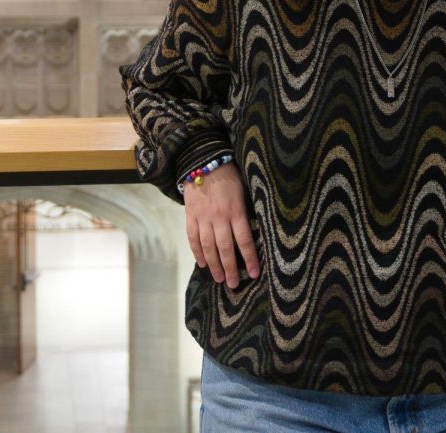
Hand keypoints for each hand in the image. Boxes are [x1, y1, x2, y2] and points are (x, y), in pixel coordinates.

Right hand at [183, 162, 259, 288]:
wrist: (204, 160)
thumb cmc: (230, 174)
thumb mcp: (244, 190)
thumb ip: (246, 210)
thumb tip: (255, 230)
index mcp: (236, 211)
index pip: (244, 240)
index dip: (250, 259)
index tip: (255, 273)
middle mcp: (219, 217)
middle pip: (225, 248)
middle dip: (230, 268)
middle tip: (233, 284)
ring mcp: (203, 218)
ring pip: (208, 247)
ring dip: (214, 265)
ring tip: (219, 278)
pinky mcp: (190, 215)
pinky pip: (193, 238)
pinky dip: (197, 252)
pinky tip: (202, 263)